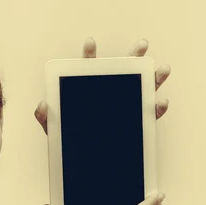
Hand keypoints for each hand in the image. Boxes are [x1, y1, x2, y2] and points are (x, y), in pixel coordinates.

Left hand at [34, 37, 171, 132]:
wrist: (86, 161)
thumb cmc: (70, 139)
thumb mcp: (54, 128)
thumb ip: (45, 116)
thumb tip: (43, 104)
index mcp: (90, 90)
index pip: (89, 68)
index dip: (89, 55)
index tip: (90, 42)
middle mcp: (111, 93)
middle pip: (124, 71)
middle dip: (134, 56)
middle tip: (142, 45)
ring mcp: (127, 106)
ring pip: (143, 88)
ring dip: (155, 78)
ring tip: (162, 68)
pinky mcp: (137, 123)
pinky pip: (150, 114)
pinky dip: (157, 108)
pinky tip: (161, 102)